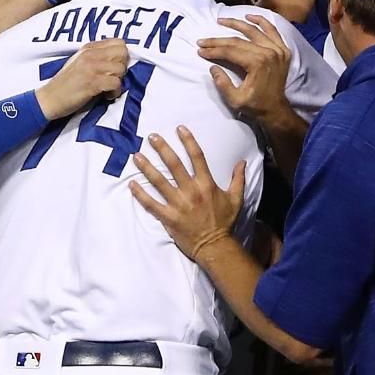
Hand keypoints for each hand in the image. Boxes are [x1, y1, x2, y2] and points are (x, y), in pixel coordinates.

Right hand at [36, 38, 127, 118]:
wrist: (49, 99)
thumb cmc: (66, 84)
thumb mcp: (79, 62)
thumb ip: (96, 57)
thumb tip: (117, 59)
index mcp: (88, 48)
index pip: (118, 42)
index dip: (121, 56)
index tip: (114, 68)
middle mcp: (90, 54)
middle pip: (123, 53)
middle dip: (122, 67)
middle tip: (113, 78)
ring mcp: (91, 68)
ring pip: (121, 69)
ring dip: (118, 81)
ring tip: (107, 89)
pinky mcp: (92, 83)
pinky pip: (116, 84)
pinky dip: (114, 93)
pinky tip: (105, 96)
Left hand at [129, 126, 245, 260]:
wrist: (215, 246)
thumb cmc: (225, 222)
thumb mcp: (236, 199)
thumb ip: (238, 179)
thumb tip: (242, 162)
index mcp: (206, 184)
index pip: (197, 157)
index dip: (188, 141)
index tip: (179, 128)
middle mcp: (191, 191)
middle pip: (174, 165)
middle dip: (162, 149)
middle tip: (151, 137)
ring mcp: (178, 204)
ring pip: (159, 182)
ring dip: (147, 167)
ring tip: (136, 156)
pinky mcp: (169, 217)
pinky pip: (151, 204)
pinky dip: (140, 194)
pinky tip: (131, 184)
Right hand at [200, 16, 294, 128]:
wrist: (276, 110)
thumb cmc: (255, 106)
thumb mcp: (235, 100)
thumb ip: (223, 83)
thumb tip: (213, 67)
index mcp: (257, 64)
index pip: (230, 51)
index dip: (214, 50)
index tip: (201, 50)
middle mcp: (269, 53)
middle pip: (239, 41)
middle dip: (218, 40)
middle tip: (203, 41)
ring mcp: (278, 50)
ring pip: (254, 31)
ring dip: (236, 24)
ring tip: (221, 20)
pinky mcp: (283, 50)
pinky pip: (272, 31)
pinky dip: (261, 22)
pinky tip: (249, 16)